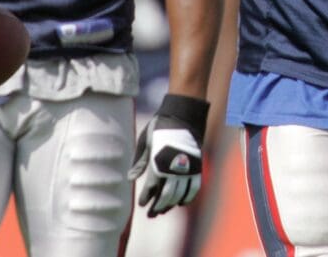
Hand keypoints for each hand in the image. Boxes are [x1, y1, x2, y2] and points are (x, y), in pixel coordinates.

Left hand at [128, 94, 208, 216]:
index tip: (142, 204)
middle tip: (151, 214)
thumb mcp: (145, 140)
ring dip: (171, 204)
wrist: (184, 114)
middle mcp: (173, 167)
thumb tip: (131, 178)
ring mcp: (187, 168)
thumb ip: (139, 160)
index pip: (151, 187)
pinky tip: (181, 202)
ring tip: (164, 209)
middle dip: (158, 206)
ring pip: (179, 194)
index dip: (146, 198)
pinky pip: (194, 187)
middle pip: (166, 195)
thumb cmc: (160, 125)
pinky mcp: (197, 166)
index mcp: (158, 161)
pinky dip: (188, 197)